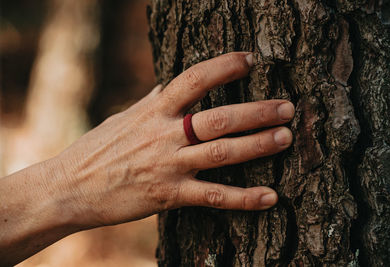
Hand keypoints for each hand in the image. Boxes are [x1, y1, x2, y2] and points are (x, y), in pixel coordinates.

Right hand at [57, 52, 293, 227]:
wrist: (70, 188)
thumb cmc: (98, 149)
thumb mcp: (125, 118)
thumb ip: (154, 101)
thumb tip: (171, 83)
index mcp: (154, 111)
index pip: (194, 79)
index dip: (224, 67)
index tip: (250, 59)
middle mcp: (164, 136)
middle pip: (218, 118)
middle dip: (256, 111)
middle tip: (287, 107)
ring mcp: (168, 166)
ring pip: (222, 153)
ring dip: (258, 145)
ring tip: (286, 137)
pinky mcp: (169, 196)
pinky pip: (213, 196)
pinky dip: (244, 198)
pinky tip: (271, 196)